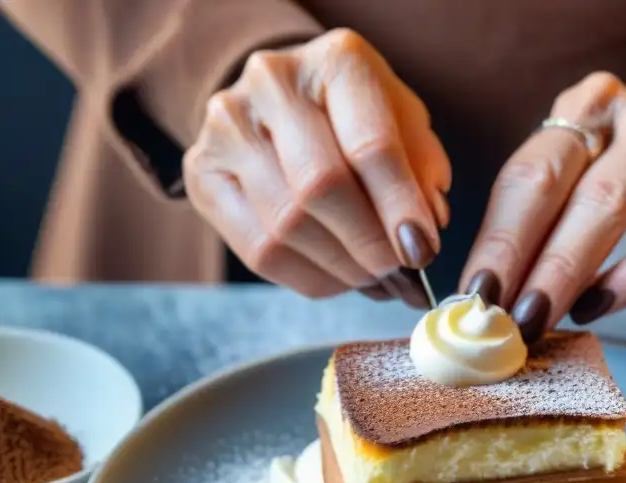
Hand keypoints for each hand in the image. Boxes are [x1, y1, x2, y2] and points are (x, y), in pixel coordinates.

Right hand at [183, 29, 450, 305]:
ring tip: (372, 277)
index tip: (422, 252)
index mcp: (337, 61)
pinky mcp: (202, 174)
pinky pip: (257, 250)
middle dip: (367, 244)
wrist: (286, 103)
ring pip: (286, 225)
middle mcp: (273, 82)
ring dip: (341, 267)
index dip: (399, 208)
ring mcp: (228, 127)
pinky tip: (337, 277)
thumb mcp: (406, 127)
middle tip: (397, 273)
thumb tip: (423, 230)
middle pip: (320, 187)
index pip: (370, 145)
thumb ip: (422, 171)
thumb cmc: (360, 118)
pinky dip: (308, 277)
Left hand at [460, 72, 625, 341]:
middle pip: (559, 187)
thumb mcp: (599, 169)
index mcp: (589, 105)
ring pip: (608, 207)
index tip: (472, 294)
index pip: (528, 175)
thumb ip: (550, 215)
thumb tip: (493, 289)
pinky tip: (597, 308)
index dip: (495, 239)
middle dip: (519, 259)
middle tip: (497, 317)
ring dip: (563, 273)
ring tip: (536, 321)